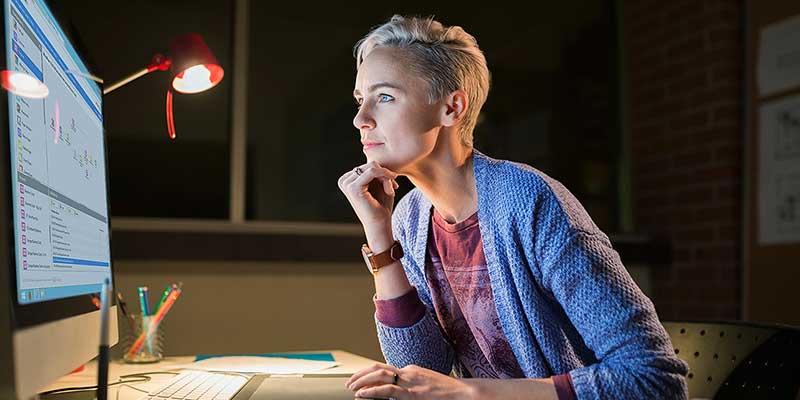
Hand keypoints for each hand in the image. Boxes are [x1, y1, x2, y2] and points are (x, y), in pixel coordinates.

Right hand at [338, 161, 398, 229]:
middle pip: (370, 164)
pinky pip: (373, 171)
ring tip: (391, 190)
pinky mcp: (353, 187)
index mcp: (348, 179)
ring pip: (373, 167)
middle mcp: (344, 180)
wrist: (380, 224)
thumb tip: (376, 157)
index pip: (367, 165)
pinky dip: (385, 177)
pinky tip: (390, 190)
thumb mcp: (379, 183)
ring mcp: (347, 183)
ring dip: (386, 177)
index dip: (382, 172)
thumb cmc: (381, 205)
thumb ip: (377, 170)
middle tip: (393, 187)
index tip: (392, 184)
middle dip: (384, 174)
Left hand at [346, 363, 474, 399]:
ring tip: (351, 388)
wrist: (464, 394)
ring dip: (362, 381)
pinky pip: (388, 390)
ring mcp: (410, 381)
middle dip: (361, 374)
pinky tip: (362, 395)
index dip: (368, 373)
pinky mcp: (413, 393)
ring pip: (379, 375)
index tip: (358, 380)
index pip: (385, 368)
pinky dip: (372, 391)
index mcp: (411, 370)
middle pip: (378, 368)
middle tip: (349, 383)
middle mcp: (408, 372)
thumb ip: (411, 388)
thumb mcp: (426, 387)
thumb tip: (397, 394)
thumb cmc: (447, 393)